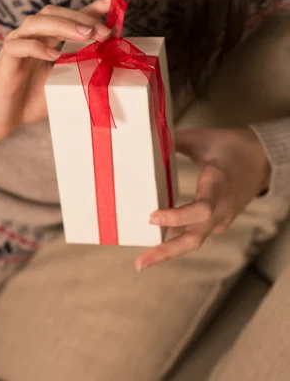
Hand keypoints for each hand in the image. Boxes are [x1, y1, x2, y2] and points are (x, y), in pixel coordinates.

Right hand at [0, 0, 112, 158]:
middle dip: (80, 18)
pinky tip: (54, 55)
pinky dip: (37, 48)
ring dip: (62, 26)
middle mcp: (30, 36)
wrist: (1, 119)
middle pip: (52, 12)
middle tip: (104, 31)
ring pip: (36, 23)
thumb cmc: (31, 101)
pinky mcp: (5, 60)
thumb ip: (82, 70)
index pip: (69, 16)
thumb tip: (112, 66)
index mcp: (45, 38)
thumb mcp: (63, 83)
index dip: (91, 7)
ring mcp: (15, 44)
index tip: (114, 2)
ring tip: (85, 35)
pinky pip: (18, 46)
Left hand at [135, 128, 270, 271]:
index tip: (152, 217)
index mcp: (218, 185)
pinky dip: (177, 238)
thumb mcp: (203, 138)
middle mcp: (221, 208)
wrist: (262, 159)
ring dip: (169, 250)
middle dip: (166, 251)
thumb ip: (175, 140)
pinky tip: (158, 240)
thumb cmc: (232, 146)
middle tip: (140, 263)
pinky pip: (196, 233)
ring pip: (195, 239)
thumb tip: (149, 140)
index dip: (177, 217)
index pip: (201, 210)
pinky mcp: (218, 220)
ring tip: (143, 261)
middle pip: (194, 238)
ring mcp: (221, 218)